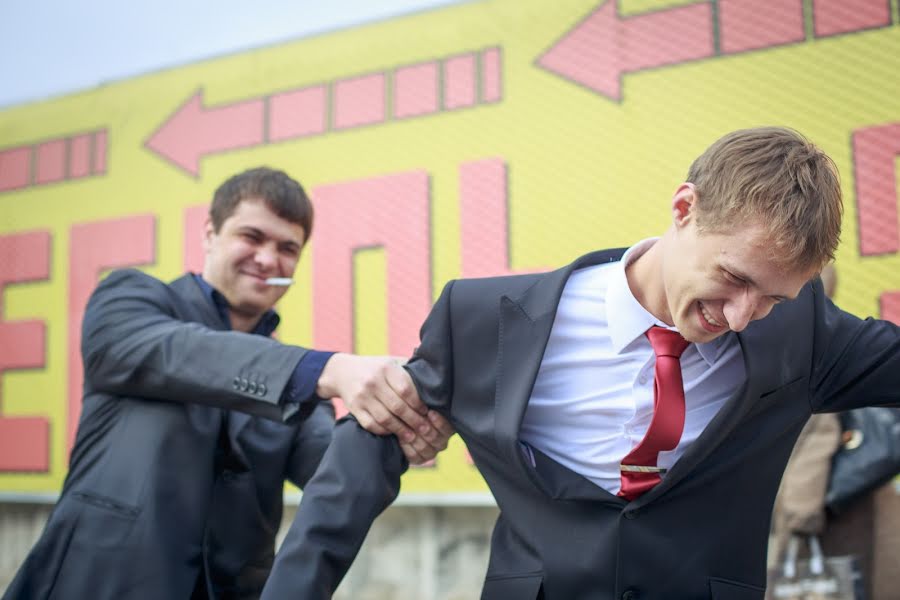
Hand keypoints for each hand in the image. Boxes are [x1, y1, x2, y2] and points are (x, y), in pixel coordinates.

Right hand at [316, 354, 453, 462]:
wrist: (343, 371)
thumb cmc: (375, 368)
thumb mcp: (391, 362)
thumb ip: (410, 369)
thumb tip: (435, 378)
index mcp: (386, 368)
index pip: (406, 389)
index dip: (419, 403)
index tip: (428, 412)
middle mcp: (373, 381)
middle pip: (397, 406)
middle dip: (414, 420)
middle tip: (425, 430)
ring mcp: (362, 396)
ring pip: (385, 418)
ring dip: (400, 430)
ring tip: (411, 436)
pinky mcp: (354, 408)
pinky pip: (371, 424)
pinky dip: (383, 431)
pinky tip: (393, 433)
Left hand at [399, 409, 454, 464]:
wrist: (401, 419)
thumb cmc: (416, 408)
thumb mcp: (424, 405)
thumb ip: (430, 405)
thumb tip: (432, 406)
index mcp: (447, 429)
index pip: (447, 429)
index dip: (439, 422)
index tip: (430, 412)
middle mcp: (441, 442)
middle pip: (435, 439)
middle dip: (424, 428)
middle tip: (415, 419)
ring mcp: (431, 452)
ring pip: (425, 448)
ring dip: (414, 437)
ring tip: (406, 427)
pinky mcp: (419, 459)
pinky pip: (415, 456)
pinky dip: (407, 447)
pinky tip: (401, 438)